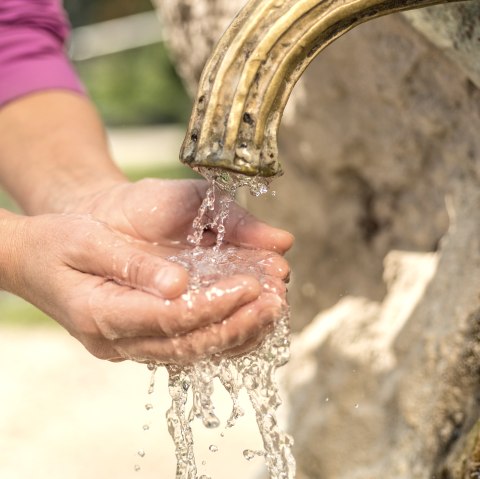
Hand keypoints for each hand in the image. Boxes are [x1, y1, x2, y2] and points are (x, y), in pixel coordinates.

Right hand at [57, 178, 293, 361]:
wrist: (35, 258)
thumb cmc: (59, 242)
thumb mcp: (87, 240)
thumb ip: (131, 263)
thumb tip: (180, 283)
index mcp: (99, 314)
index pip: (169, 319)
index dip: (213, 304)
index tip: (250, 285)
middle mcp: (115, 340)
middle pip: (186, 345)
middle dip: (236, 324)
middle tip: (276, 300)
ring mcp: (127, 344)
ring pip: (190, 352)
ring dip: (235, 333)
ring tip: (273, 308)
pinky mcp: (139, 338)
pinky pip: (185, 344)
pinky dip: (220, 332)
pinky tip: (248, 316)